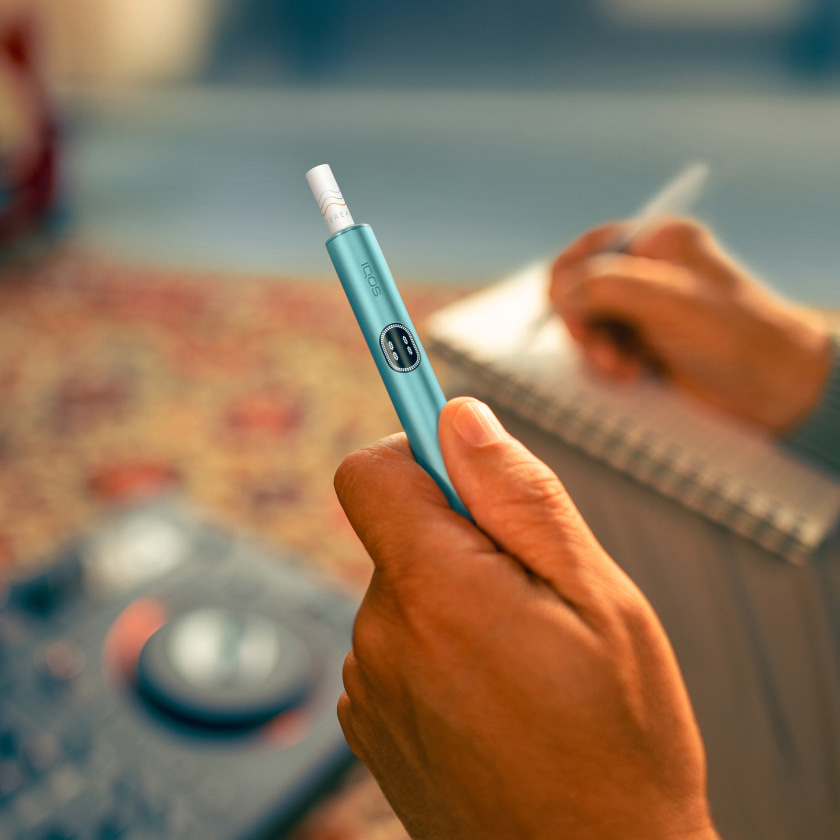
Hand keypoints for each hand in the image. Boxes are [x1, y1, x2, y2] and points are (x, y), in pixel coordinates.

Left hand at [335, 397, 718, 839]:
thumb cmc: (618, 746)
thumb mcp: (599, 600)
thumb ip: (520, 497)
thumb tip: (460, 421)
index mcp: (435, 591)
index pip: (370, 472)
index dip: (413, 444)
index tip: (446, 440)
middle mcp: (381, 638)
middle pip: (399, 529)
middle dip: (460, 536)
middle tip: (531, 591)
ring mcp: (368, 687)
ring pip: (404, 590)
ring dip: (455, 598)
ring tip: (522, 658)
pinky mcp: (370, 723)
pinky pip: (397, 645)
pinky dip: (438, 647)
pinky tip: (494, 695)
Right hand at [550, 219, 831, 433]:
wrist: (776, 390)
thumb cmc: (736, 337)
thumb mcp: (668, 301)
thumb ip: (608, 286)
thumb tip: (560, 292)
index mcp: (659, 243)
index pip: (590, 248)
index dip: (569, 278)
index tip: (564, 308)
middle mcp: (651, 273)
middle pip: (584, 290)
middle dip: (585, 323)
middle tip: (596, 348)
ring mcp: (648, 311)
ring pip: (592, 324)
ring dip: (596, 349)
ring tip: (621, 370)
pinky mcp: (649, 346)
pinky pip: (607, 350)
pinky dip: (609, 364)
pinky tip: (630, 376)